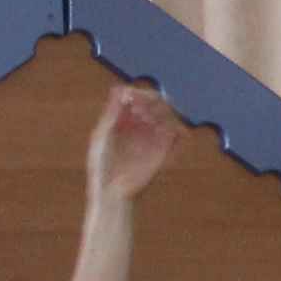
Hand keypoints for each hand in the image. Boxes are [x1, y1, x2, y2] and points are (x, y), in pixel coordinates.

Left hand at [85, 80, 178, 200]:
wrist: (113, 191)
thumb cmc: (102, 165)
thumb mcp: (102, 135)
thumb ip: (111, 113)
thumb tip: (120, 89)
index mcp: (124, 119)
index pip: (137, 96)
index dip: (137, 94)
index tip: (131, 99)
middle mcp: (141, 125)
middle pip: (156, 101)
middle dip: (152, 100)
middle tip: (141, 109)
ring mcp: (154, 137)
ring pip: (169, 113)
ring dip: (163, 112)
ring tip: (149, 120)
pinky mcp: (165, 150)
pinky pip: (179, 132)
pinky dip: (176, 127)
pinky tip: (163, 131)